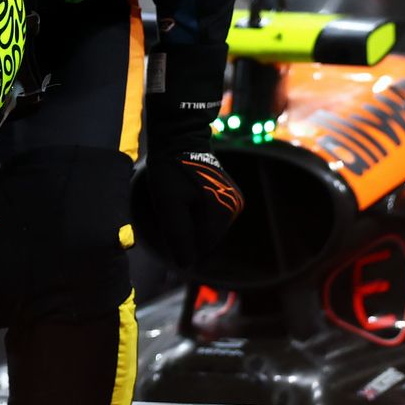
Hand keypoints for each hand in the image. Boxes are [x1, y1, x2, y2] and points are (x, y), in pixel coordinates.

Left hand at [132, 150, 243, 268]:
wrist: (181, 140)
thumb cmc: (171, 171)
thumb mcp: (168, 204)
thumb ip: (178, 235)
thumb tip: (185, 265)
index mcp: (221, 210)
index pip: (202, 246)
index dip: (182, 244)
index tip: (167, 225)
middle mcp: (235, 207)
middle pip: (208, 239)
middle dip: (189, 232)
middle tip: (173, 210)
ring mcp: (236, 201)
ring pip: (211, 229)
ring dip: (194, 223)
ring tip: (181, 202)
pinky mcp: (232, 197)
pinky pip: (214, 218)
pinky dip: (200, 215)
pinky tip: (190, 200)